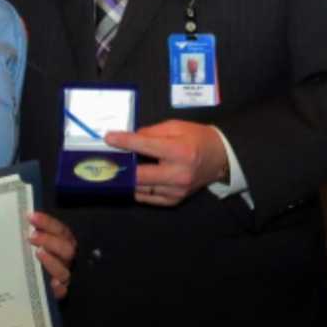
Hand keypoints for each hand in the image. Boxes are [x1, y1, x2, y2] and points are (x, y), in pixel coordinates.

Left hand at [28, 211, 76, 299]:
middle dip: (50, 241)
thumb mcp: (34, 240)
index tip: (31, 217)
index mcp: (63, 242)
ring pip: (64, 270)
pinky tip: (52, 283)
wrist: (36, 282)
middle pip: (66, 249)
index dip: (47, 223)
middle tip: (32, 236)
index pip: (60, 230)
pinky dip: (59, 287)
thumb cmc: (34, 253)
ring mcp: (64, 276)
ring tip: (38, 253)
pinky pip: (63, 291)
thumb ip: (33, 230)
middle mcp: (66, 258)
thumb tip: (23, 217)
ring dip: (52, 261)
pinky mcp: (59, 292)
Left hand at [105, 120, 227, 205]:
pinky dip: (138, 189)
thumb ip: (151, 132)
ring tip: (117, 168)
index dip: (124, 141)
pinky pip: (149, 198)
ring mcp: (177, 191)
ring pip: (141, 188)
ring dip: (127, 179)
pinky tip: (131, 180)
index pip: (144, 146)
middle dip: (121, 167)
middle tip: (107, 159)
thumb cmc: (196, 138)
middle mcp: (178, 174)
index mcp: (178, 151)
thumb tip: (130, 138)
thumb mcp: (175, 126)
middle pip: (140, 175)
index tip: (108, 138)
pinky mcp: (175, 200)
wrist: (219, 158)